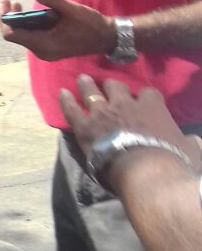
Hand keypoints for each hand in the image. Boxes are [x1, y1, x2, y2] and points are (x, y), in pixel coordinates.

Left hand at [0, 0, 114, 60]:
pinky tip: (29, 12)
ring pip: (23, 36)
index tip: (3, 2)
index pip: (11, 35)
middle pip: (15, 36)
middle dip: (8, 17)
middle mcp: (41, 51)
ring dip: (17, 20)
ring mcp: (45, 51)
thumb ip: (51, 0)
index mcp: (43, 44)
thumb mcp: (71, 9)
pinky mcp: (50, 48)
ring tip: (15, 3)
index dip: (3, 18)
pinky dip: (27, 24)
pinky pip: (32, 37)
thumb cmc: (91, 24)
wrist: (107, 38)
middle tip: (6, 0)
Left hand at [59, 74, 201, 178]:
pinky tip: (62, 93)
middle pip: (116, 87)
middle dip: (112, 86)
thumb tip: (194, 142)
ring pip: (92, 92)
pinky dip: (66, 101)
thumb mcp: (189, 149)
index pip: (148, 93)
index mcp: (152, 107)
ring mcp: (103, 113)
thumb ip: (188, 142)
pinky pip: (72, 109)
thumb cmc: (172, 161)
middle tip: (107, 85)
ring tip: (82, 78)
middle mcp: (126, 104)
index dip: (144, 96)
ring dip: (87, 85)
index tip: (142, 99)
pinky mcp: (85, 127)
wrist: (145, 172)